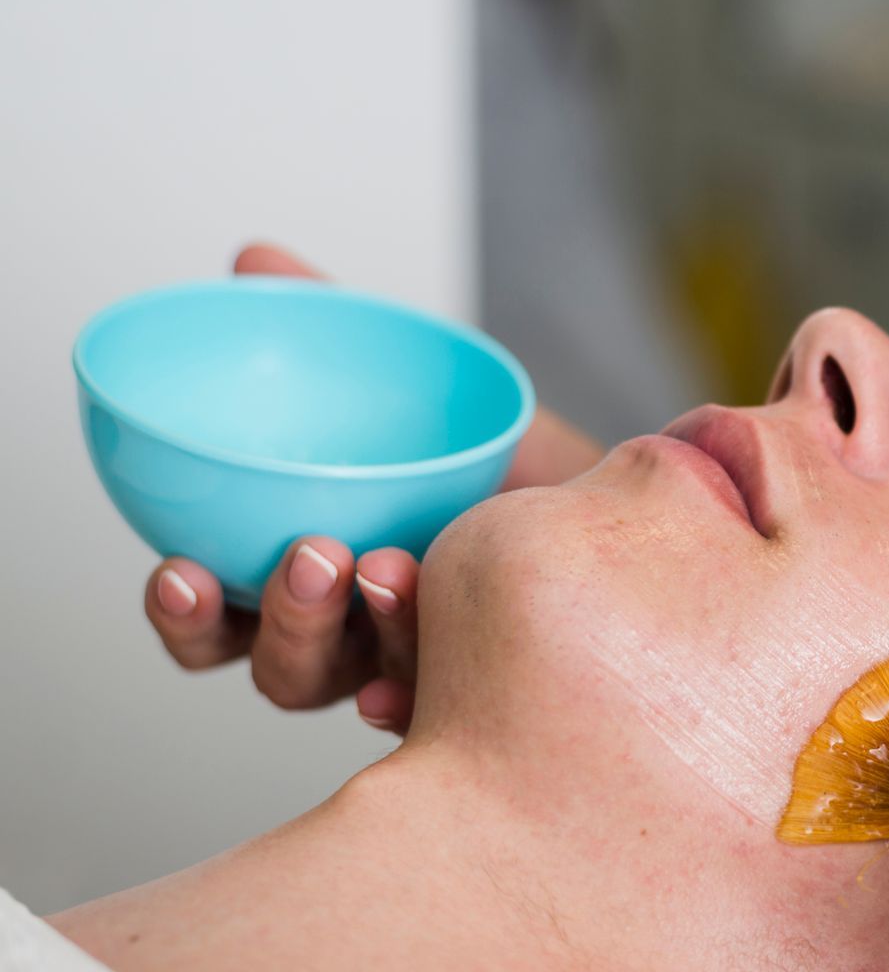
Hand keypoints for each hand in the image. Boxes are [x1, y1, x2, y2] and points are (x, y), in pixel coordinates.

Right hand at [144, 243, 606, 732]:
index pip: (218, 617)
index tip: (178, 567)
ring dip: (353, 640)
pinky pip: (443, 710)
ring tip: (377, 566)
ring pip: (357, 689)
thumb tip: (253, 261)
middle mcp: (361, 638)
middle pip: (280, 667)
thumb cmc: (505, 456)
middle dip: (278, 622)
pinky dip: (419, 693)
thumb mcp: (429, 382)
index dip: (183, 610)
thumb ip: (340, 327)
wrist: (627, 501)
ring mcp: (424, 666)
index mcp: (315, 579)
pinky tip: (411, 681)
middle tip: (313, 553)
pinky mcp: (486, 684)